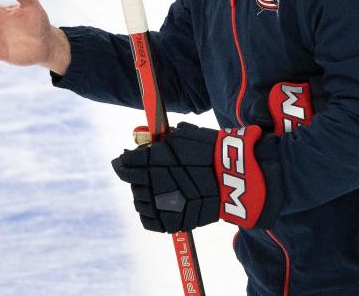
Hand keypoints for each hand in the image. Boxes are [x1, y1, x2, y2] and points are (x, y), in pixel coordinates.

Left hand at [112, 123, 283, 232]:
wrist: (235, 180)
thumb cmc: (214, 152)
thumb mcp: (186, 136)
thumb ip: (164, 139)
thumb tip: (150, 139)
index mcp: (152, 161)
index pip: (125, 163)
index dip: (124, 161)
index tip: (125, 160)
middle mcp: (151, 183)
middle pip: (131, 182)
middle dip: (136, 176)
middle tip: (145, 174)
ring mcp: (159, 205)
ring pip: (138, 201)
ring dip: (143, 194)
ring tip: (155, 190)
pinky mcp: (169, 222)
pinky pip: (148, 220)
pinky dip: (150, 213)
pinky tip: (158, 206)